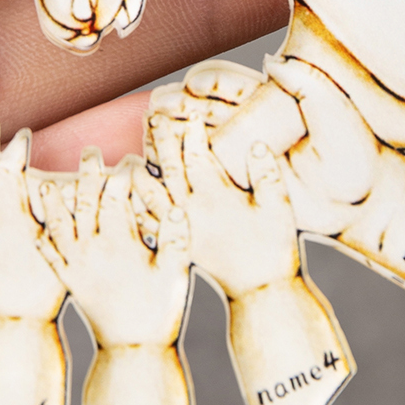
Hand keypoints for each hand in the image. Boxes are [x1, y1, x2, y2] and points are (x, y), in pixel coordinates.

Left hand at [31, 151, 190, 347]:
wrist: (132, 355)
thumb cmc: (158, 314)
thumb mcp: (174, 276)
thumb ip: (175, 240)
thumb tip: (176, 208)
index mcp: (118, 245)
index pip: (116, 197)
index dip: (123, 175)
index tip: (131, 160)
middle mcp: (91, 251)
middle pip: (84, 202)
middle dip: (88, 174)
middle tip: (91, 151)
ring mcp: (75, 265)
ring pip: (58, 224)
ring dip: (52, 200)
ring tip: (45, 183)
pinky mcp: (67, 281)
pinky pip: (48, 254)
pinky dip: (39, 237)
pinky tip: (34, 227)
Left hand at [142, 113, 300, 299]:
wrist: (259, 290)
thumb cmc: (272, 248)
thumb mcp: (278, 207)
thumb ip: (266, 173)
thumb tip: (255, 143)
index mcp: (214, 197)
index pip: (195, 155)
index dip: (192, 132)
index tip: (190, 114)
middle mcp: (190, 210)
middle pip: (167, 168)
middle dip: (160, 140)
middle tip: (153, 118)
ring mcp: (178, 229)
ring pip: (148, 195)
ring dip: (137, 173)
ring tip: (130, 157)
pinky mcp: (174, 245)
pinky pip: (144, 225)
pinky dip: (132, 210)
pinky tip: (127, 202)